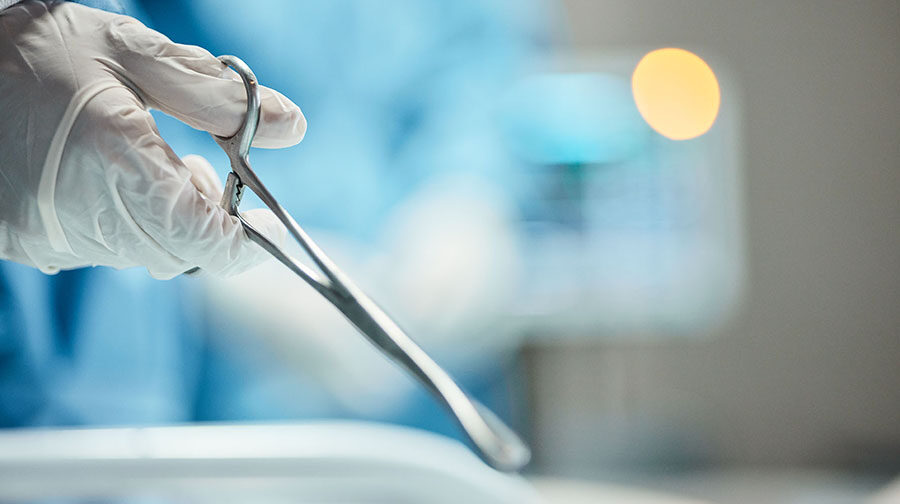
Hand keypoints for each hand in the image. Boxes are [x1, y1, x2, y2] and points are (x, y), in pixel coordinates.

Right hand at [0, 1, 305, 278]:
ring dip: (167, 222)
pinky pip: (103, 251)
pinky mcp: (30, 243)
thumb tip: (292, 128)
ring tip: (149, 165)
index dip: (244, 242)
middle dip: (206, 222)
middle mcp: (83, 214)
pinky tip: (110, 182)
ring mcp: (52, 236)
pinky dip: (126, 225)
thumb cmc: (35, 52)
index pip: (205, 240)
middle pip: (179, 253)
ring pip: (143, 255)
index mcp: (115, 160)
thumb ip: (216, 97)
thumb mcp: (131, 53)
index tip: (261, 225)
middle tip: (201, 171)